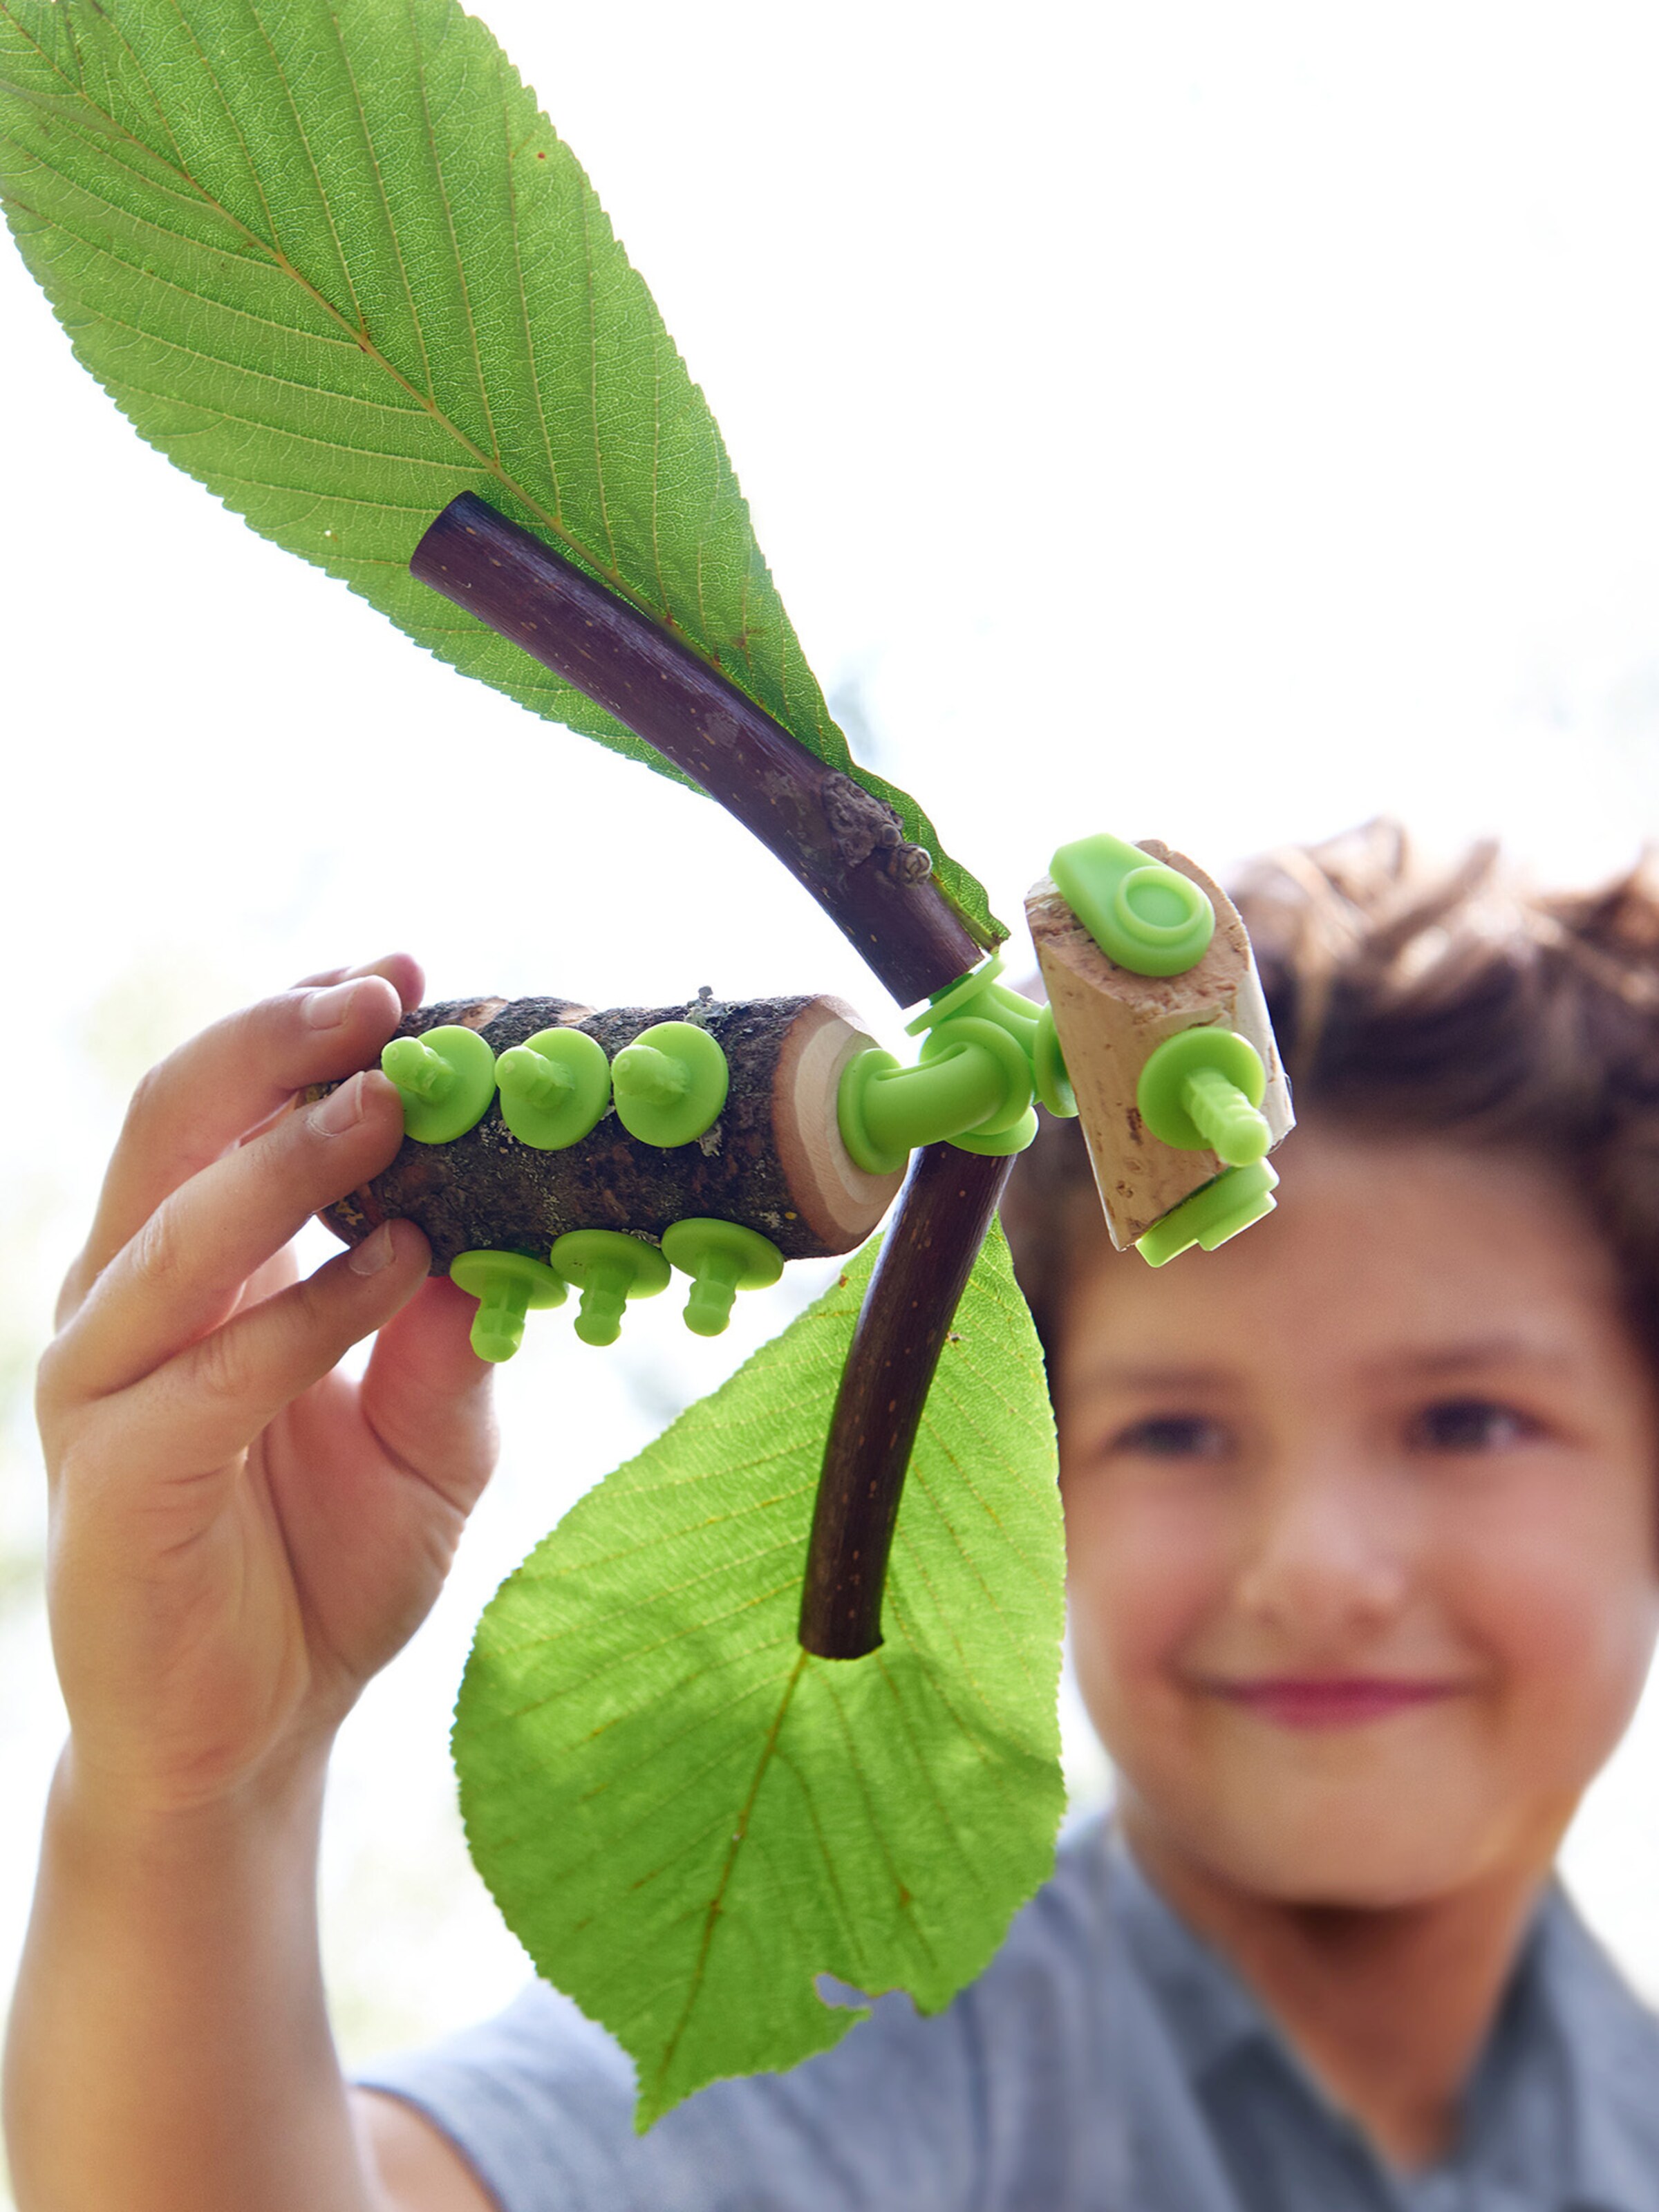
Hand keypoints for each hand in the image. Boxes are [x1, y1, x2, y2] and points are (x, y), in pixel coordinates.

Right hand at [36, 957, 496, 1814]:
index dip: (305, 1029)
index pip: (225, 1107)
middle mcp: (127, 1304)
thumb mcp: (426, 1434)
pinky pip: (216, 1367)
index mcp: (191, 1270)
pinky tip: (401, 1265)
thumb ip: (450, 1330)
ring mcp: (106, 1386)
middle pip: (171, 1121)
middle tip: (386, 994)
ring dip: (289, 1151)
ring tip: (394, 1099)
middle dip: (277, 1041)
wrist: (250, 1737)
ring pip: (178, 1227)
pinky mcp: (118, 1476)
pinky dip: (310, 1306)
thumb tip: (509, 1223)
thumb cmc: (324, 1569)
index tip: (410, 973)